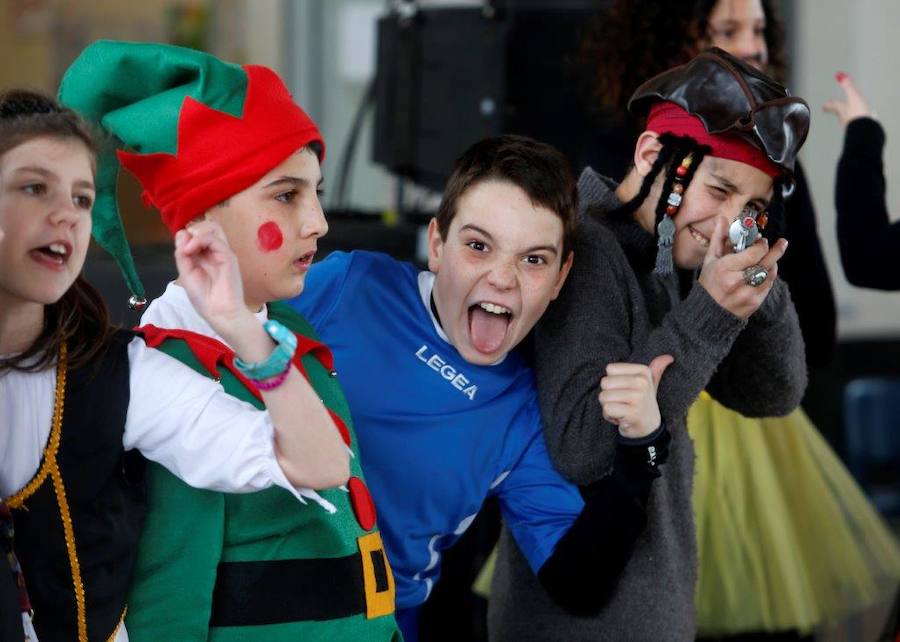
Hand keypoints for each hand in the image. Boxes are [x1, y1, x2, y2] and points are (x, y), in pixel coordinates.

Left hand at [174, 220, 252, 341]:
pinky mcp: (229, 256)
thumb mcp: (186, 273)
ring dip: (197, 232)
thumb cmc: (204, 297)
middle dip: (194, 229)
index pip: (198, 233)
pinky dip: (199, 240)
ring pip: (213, 227)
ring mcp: (223, 253)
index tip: (180, 248)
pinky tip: (190, 251)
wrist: (219, 313)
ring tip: (188, 247)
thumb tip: (182, 233)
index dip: (187, 235)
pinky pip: (214, 239)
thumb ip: (182, 254)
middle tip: (185, 244)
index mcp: (206, 255)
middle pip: (208, 226)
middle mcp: (215, 251)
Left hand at [599, 354, 672, 438]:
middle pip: (605, 383)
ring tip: (622, 409)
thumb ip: (656, 369)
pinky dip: (609, 416)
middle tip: (622, 402)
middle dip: (608, 395)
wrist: (649, 428)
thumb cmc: (643, 403)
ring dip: (608, 407)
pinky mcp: (632, 412)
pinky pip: (607, 409)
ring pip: (604, 397)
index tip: (625, 391)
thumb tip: (669, 357)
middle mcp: (642, 382)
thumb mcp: (650, 384)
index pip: (610, 369)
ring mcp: (638, 397)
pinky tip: (621, 418)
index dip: (613, 382)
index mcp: (643, 371)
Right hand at [698, 217, 786, 318]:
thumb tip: (723, 218)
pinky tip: (765, 271)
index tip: (761, 241)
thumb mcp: (710, 260)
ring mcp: (748, 293)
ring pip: (770, 273)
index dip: (762, 244)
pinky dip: (769, 276)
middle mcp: (738, 281)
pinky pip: (769, 285)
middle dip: (777, 250)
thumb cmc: (709, 283)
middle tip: (782, 243)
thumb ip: (719, 238)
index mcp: (725, 268)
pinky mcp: (754, 303)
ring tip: (772, 257)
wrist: (709, 313)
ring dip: (773, 263)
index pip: (755, 252)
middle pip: (766, 261)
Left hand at [823, 72, 873, 126]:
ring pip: (845, 119)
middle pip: (837, 112)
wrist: (864, 129)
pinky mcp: (858, 130)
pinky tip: (859, 123)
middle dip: (834, 110)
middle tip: (829, 109)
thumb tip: (839, 75)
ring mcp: (850, 124)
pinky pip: (855, 124)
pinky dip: (855, 122)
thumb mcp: (853, 96)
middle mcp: (843, 117)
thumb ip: (848, 86)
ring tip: (845, 115)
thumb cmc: (858, 113)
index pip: (833, 105)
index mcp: (841, 108)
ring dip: (844, 116)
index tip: (824, 106)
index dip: (828, 104)